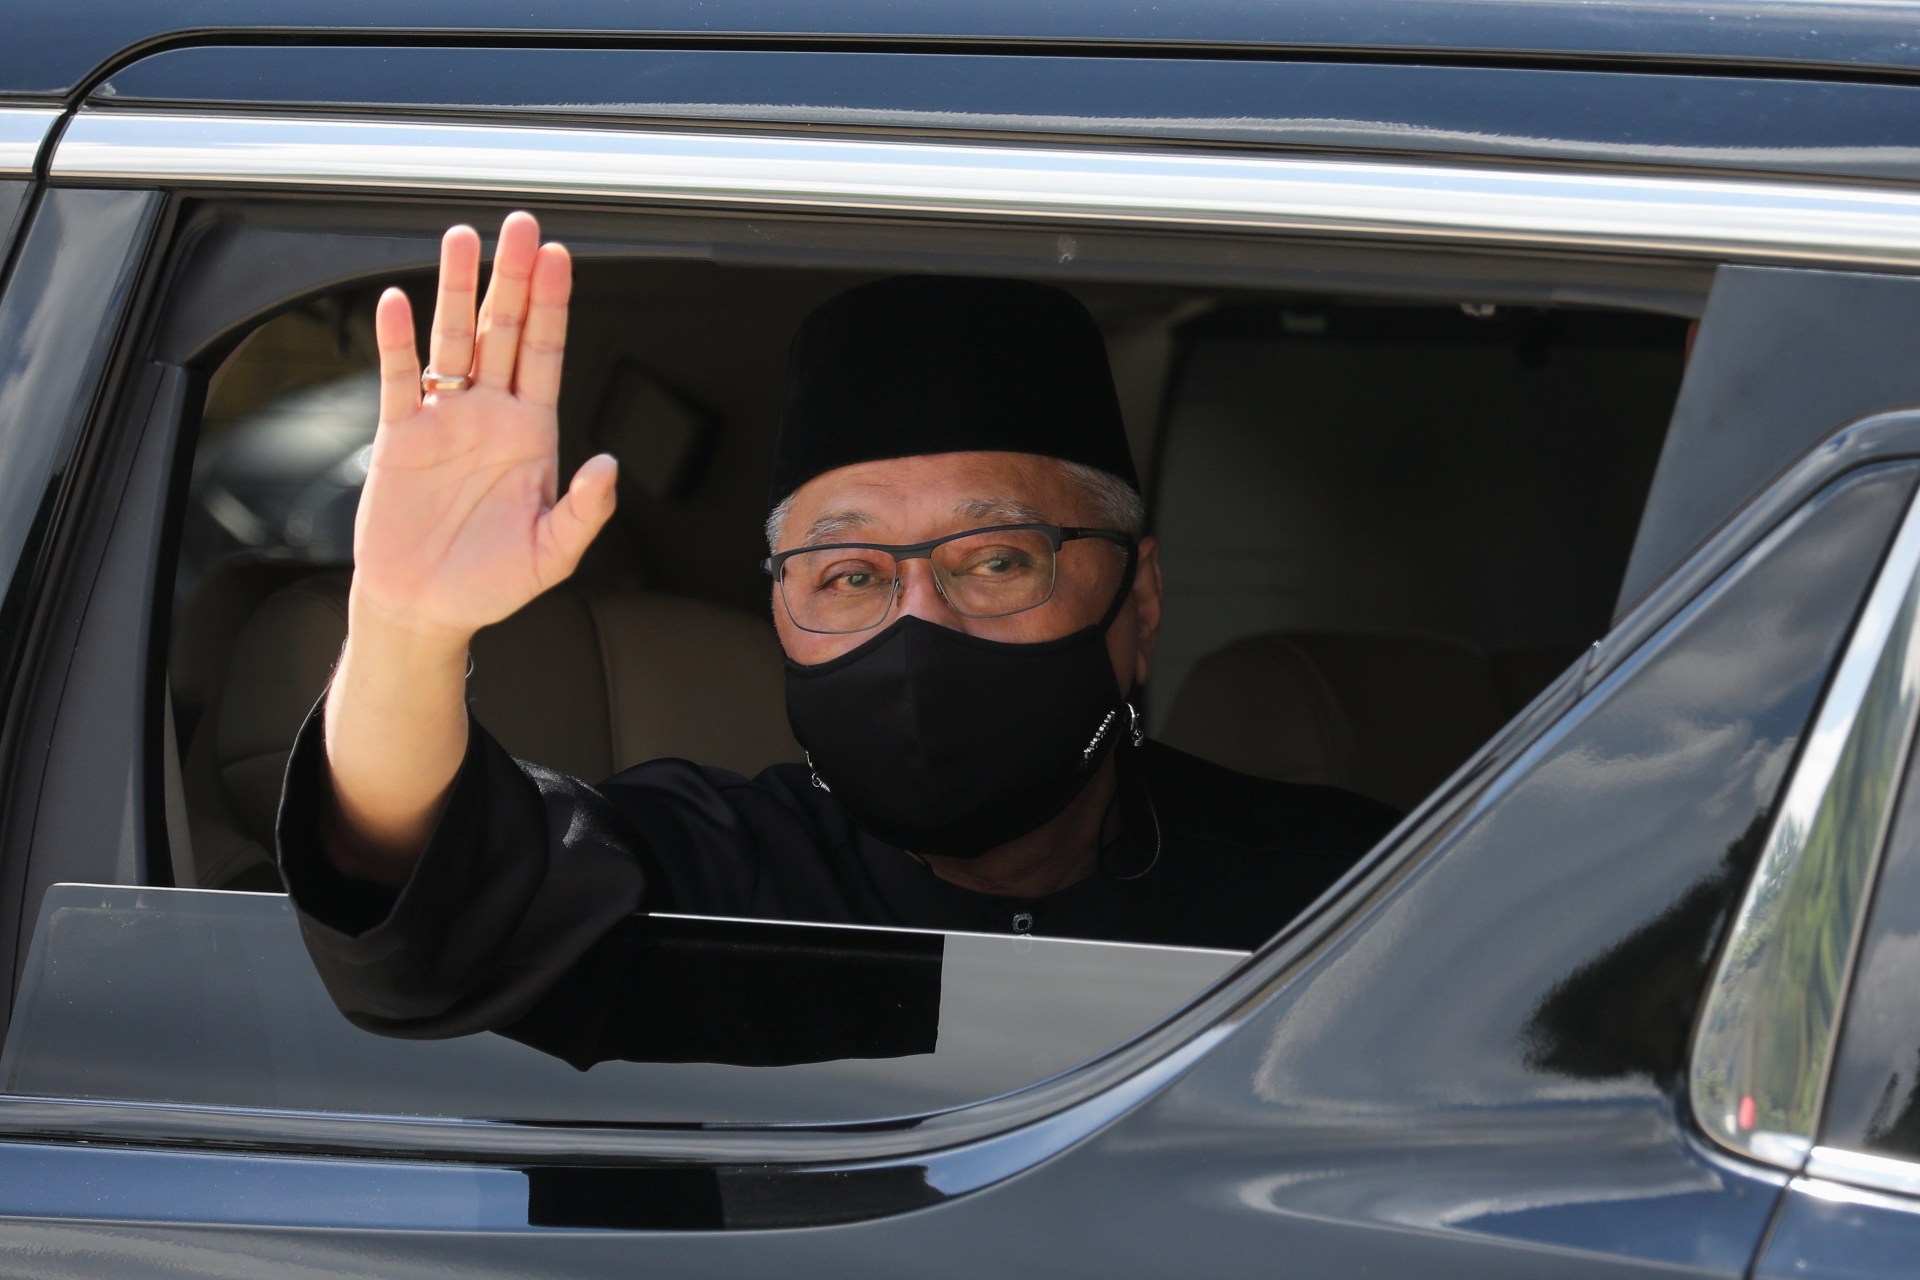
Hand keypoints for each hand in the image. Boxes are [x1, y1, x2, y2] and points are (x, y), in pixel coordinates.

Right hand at [350, 211, 616, 643]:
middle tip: (520, 225)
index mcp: (533, 434)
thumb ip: (583, 511)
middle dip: (512, 278)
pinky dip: (397, 340)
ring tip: (461, 238)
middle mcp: (490, 415)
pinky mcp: (398, 434)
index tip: (559, 257)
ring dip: (456, 290)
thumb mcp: (550, 554)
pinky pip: (398, 377)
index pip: (547, 354)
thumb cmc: (491, 584)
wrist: (425, 609)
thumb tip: (609, 466)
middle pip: (504, 330)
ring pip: (452, 340)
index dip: (554, 305)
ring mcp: (444, 419)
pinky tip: (398, 302)